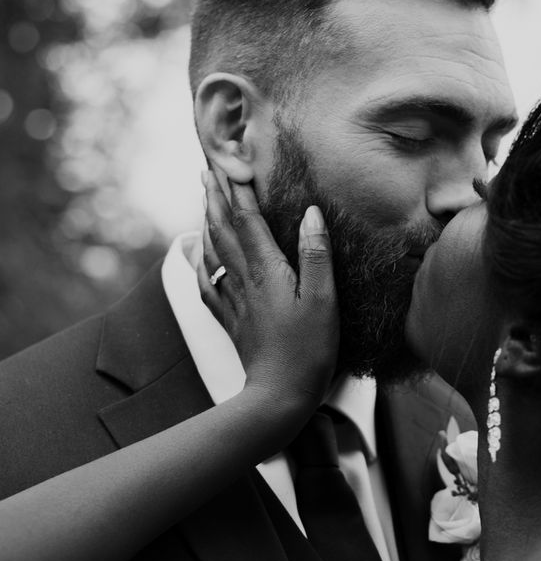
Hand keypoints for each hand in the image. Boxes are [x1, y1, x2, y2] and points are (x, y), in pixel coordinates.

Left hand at [197, 171, 338, 408]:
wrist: (279, 395)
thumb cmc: (309, 350)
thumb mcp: (324, 301)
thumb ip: (317, 255)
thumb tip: (310, 213)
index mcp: (268, 273)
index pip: (250, 222)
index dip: (241, 192)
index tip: (232, 165)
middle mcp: (246, 282)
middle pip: (225, 232)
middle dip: (215, 199)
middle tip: (206, 172)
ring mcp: (235, 302)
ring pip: (214, 254)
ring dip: (207, 224)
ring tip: (203, 203)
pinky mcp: (232, 321)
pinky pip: (208, 284)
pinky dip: (200, 264)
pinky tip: (197, 257)